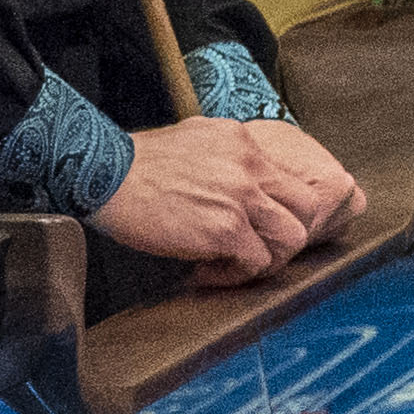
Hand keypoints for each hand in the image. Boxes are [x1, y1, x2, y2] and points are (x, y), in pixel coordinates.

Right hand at [93, 117, 360, 277]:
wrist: (105, 172)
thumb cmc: (138, 162)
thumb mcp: (196, 138)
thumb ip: (226, 155)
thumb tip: (239, 174)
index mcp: (245, 144)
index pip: (293, 180)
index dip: (281, 210)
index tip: (256, 227)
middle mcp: (251, 166)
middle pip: (307, 207)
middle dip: (286, 235)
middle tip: (255, 250)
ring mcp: (241, 197)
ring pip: (292, 238)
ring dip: (267, 258)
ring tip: (232, 265)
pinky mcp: (225, 229)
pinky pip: (255, 262)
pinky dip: (235, 275)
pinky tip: (204, 272)